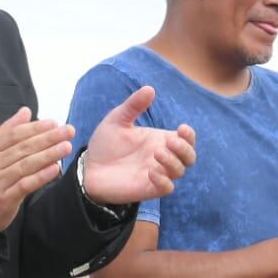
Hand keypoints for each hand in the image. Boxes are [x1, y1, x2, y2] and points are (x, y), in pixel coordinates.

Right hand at [0, 109, 74, 233]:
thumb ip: (8, 131)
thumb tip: (25, 111)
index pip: (14, 135)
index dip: (35, 128)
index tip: (54, 123)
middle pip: (23, 148)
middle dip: (48, 138)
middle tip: (68, 131)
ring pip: (26, 165)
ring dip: (48, 154)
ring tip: (66, 146)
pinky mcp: (4, 199)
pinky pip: (25, 185)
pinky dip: (41, 176)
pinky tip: (56, 169)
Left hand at [82, 87, 197, 204]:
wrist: (88, 168)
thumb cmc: (104, 144)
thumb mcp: (117, 119)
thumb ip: (133, 105)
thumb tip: (150, 89)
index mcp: (159, 140)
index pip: (186, 139)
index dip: (189, 135)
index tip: (182, 128)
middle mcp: (162, 157)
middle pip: (189, 157)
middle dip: (185, 149)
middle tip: (170, 142)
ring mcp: (156, 174)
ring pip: (180, 171)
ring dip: (173, 162)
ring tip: (156, 153)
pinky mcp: (148, 189)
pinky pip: (166, 188)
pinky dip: (163, 180)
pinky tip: (151, 171)